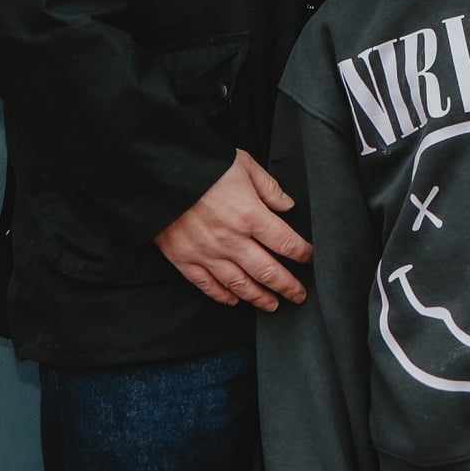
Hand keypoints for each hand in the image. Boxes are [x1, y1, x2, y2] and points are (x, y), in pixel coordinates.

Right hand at [155, 150, 313, 311]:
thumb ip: (269, 188)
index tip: (309, 257)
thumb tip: (287, 205)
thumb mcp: (245, 165)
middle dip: (288, 286)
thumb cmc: (204, 165)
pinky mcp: (184, 259)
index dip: (302, 253)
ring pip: (240, 285)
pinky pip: (208, 285)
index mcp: (250, 215)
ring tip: (272, 305)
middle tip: (299, 295)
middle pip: (268, 272)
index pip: (286, 243)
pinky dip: (223, 296)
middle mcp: (232, 240)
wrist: (160, 172)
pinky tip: (235, 300)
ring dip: (260, 298)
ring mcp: (207, 253)